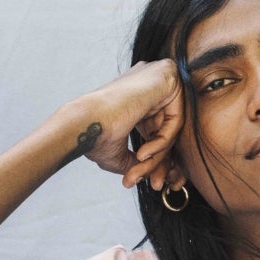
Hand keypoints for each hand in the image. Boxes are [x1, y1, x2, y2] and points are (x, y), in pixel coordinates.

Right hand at [64, 59, 184, 191]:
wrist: (83, 125)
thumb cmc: (95, 137)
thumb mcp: (118, 152)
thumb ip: (137, 159)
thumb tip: (150, 175)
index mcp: (136, 92)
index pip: (157, 126)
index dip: (156, 155)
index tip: (150, 180)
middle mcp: (148, 81)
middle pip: (166, 126)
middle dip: (160, 159)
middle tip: (154, 183)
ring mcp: (158, 76)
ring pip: (172, 126)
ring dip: (159, 156)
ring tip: (141, 170)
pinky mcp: (167, 77)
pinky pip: (176, 118)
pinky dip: (162, 142)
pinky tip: (143, 153)